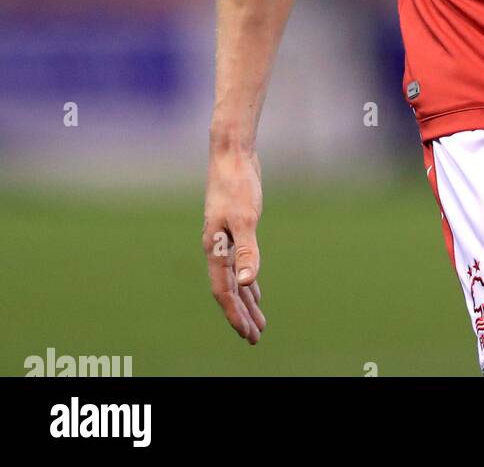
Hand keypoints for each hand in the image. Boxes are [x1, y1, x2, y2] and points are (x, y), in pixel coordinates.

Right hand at [203, 149, 265, 344]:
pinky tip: (254, 288)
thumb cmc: (237, 184)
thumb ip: (246, 250)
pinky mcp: (235, 229)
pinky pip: (239, 264)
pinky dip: (247, 279)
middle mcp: (217, 247)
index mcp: (215, 249)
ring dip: (246, 300)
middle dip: (241, 314)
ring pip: (235, 278)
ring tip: (258, 321)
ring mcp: (225, 238)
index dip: (235, 314)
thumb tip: (248, 283)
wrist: (231, 154)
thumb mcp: (245, 217)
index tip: (248, 334)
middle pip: (228, 290)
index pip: (224, 291)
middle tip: (255, 338)